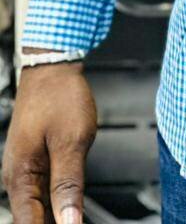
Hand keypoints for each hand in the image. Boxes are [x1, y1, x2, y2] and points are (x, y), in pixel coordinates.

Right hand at [2, 51, 96, 223]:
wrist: (53, 68)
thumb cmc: (60, 96)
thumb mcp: (71, 141)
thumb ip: (69, 184)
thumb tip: (70, 222)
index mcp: (22, 176)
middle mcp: (18, 177)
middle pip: (32, 220)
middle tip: (77, 222)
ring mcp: (26, 170)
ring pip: (38, 208)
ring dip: (56, 216)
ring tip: (76, 218)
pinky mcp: (35, 161)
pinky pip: (43, 192)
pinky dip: (57, 202)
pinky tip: (72, 207)